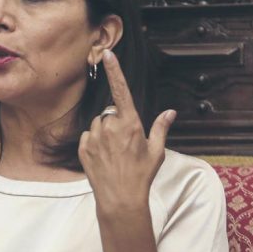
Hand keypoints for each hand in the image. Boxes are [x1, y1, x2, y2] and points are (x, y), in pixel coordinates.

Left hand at [78, 49, 175, 218]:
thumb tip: (170, 112)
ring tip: (114, 153)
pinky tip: (103, 158)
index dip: (114, 71)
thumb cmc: (141, 174)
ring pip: (98, 125)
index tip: (107, 54)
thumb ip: (161, 128)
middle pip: (110, 113)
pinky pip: (87, 136)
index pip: (121, 91)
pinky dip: (93, 143)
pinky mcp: (82, 147)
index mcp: (130, 123)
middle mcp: (109, 126)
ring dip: (104, 132)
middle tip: (125, 144)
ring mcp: (94, 137)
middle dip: (116, 122)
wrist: (120, 198)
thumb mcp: (157, 151)